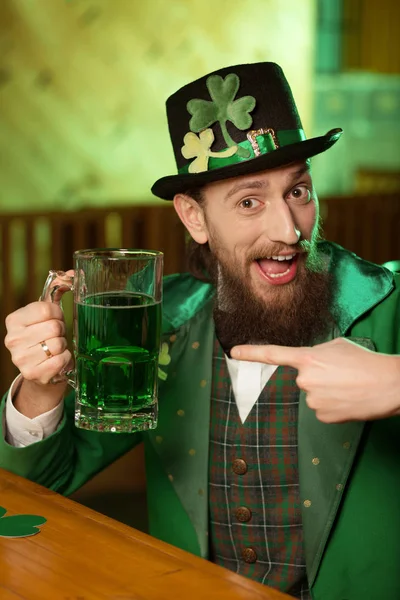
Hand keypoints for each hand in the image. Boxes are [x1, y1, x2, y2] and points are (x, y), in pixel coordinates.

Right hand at [4, 281, 72, 415]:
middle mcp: (12, 339)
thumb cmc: (46, 337)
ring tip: (55, 349)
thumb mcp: (47, 313)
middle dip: (61, 331)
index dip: (57, 314)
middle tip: (56, 337)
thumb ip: (58, 290)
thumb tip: (72, 273)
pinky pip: (60, 360)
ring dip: (63, 346)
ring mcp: (20, 359)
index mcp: (14, 320)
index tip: (55, 319)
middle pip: (54, 327)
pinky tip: (57, 360)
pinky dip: (65, 360)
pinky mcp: (32, 374)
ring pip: (58, 344)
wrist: (42, 371)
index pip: (46, 309)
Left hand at [231, 338, 399, 422]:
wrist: (389, 385)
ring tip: (348, 386)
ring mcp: (312, 401)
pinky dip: (332, 405)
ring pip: (312, 395)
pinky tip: (347, 399)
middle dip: (317, 376)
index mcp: (308, 358)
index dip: (251, 353)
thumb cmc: (365, 361)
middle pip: (302, 379)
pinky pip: (321, 409)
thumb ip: (315, 354)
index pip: (272, 354)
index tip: (233, 352)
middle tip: (341, 374)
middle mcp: (305, 381)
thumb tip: (308, 366)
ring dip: (326, 391)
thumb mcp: (337, 347)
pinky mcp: (322, 417)